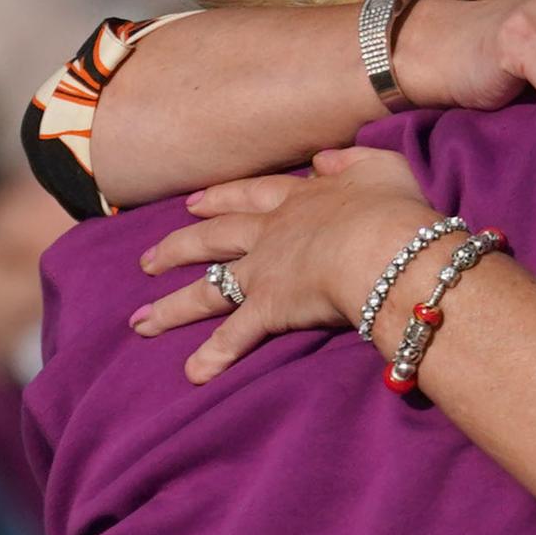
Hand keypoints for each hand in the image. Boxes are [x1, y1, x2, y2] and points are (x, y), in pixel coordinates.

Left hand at [127, 146, 438, 382]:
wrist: (385, 247)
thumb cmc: (393, 209)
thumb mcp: (380, 167)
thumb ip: (351, 161)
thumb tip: (323, 160)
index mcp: (299, 199)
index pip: (250, 196)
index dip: (220, 200)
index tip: (193, 204)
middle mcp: (270, 234)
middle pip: (212, 240)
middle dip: (177, 250)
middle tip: (147, 261)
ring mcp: (264, 272)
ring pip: (208, 290)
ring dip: (173, 308)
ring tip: (142, 322)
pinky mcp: (268, 310)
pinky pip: (235, 337)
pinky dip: (213, 357)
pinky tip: (192, 374)